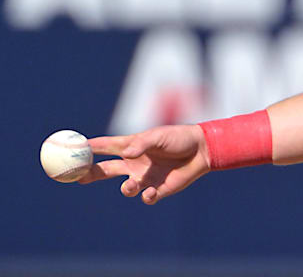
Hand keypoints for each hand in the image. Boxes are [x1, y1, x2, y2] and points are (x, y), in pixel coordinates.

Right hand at [79, 124, 210, 204]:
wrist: (202, 150)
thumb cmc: (179, 138)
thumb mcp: (159, 136)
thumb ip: (142, 144)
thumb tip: (126, 154)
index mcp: (132, 147)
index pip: (105, 147)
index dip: (87, 148)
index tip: (69, 148)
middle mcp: (135, 163)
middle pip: (105, 170)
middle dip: (89, 174)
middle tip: (77, 177)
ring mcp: (145, 177)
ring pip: (125, 188)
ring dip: (126, 188)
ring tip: (130, 185)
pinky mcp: (158, 189)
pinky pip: (146, 197)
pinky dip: (146, 196)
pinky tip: (151, 192)